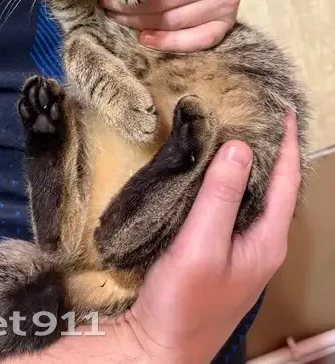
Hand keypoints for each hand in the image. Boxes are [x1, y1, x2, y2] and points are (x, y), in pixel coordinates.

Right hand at [0, 115, 298, 363]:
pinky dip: (229, 180)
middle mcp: (262, 241)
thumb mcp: (201, 245)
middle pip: (275, 185)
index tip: (286, 109)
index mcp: (268, 239)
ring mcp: (243, 248)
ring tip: (238, 130)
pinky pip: (234, 205)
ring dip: (250, 162)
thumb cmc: (183, 301)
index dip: (288, 142)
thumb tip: (239, 147)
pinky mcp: (222, 251)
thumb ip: (221, 196)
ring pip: (254, 194)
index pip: (286, 180)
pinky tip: (213, 169)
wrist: (161, 346)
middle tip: (258, 112)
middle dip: (272, 147)